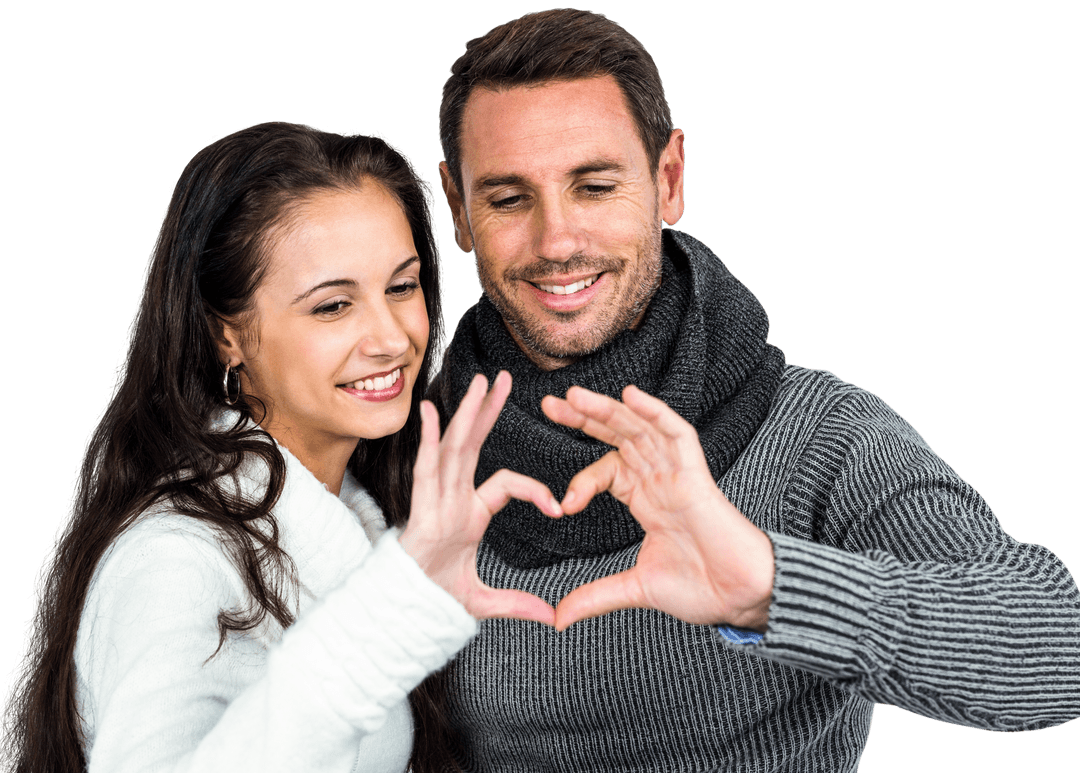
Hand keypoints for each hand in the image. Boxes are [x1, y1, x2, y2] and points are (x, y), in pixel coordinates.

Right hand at [399, 371, 562, 624]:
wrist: (403, 612)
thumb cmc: (434, 599)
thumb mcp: (483, 601)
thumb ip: (516, 604)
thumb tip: (552, 618)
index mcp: (471, 512)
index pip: (507, 484)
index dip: (534, 491)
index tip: (558, 509)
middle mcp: (453, 498)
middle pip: (474, 444)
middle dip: (487, 410)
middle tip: (502, 377)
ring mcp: (436, 500)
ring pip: (454, 448)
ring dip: (466, 413)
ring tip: (479, 382)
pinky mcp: (421, 510)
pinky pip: (426, 469)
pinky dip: (429, 440)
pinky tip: (430, 412)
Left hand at [541, 385, 774, 631]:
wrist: (737, 597)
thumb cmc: (700, 588)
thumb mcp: (635, 589)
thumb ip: (595, 597)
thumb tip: (558, 618)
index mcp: (647, 499)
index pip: (607, 470)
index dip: (581, 479)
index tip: (563, 505)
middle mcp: (660, 480)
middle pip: (618, 437)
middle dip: (585, 419)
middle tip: (550, 405)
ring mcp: (677, 474)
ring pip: (640, 429)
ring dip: (608, 411)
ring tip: (575, 396)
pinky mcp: (696, 475)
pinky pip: (677, 434)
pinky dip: (656, 413)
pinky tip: (631, 395)